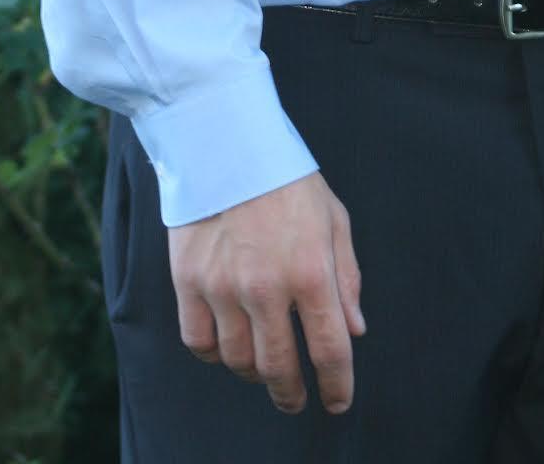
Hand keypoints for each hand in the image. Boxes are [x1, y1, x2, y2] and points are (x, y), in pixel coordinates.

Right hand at [170, 172, 365, 413]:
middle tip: (296, 399)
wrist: (228, 142)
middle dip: (291, 393)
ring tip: (264, 369)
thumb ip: (346, 278)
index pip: (329, 349)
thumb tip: (355, 330)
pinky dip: (215, 354)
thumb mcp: (334, 219)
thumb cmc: (288, 180)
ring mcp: (223, 287)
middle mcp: (266, 286)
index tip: (338, 401)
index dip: (338, 385)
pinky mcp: (188, 281)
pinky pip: (199, 342)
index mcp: (311, 271)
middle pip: (279, 368)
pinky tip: (228, 346)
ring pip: (238, 361)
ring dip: (255, 374)